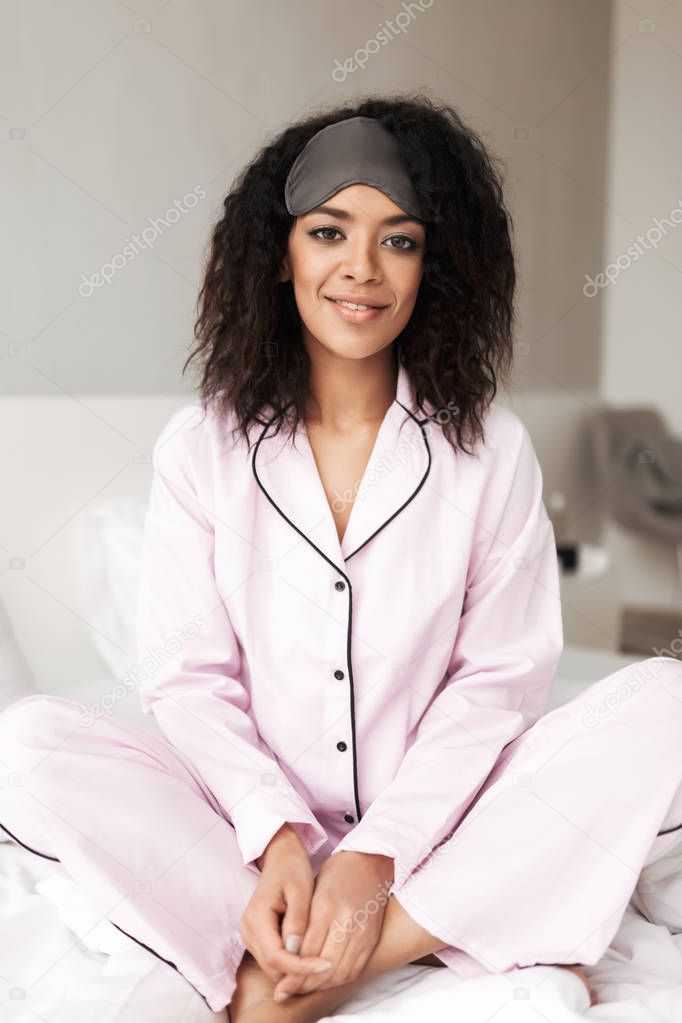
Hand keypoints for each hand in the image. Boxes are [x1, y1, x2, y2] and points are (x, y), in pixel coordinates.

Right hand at [238, 824, 332, 985]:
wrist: (281, 857)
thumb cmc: (292, 869)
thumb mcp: (300, 890)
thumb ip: (297, 921)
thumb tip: (296, 952)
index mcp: (256, 917)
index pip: (275, 957)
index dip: (300, 967)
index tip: (326, 966)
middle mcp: (248, 930)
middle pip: (272, 967)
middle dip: (299, 973)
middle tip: (327, 967)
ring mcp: (250, 935)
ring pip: (273, 968)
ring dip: (295, 970)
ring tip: (321, 961)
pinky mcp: (258, 938)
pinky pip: (274, 960)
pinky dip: (291, 963)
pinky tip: (310, 954)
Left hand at [272, 850, 393, 1000]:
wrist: (369, 863)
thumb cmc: (335, 874)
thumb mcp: (312, 891)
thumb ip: (301, 923)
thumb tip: (288, 955)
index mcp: (325, 906)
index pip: (306, 950)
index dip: (291, 971)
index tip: (280, 982)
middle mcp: (345, 921)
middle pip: (322, 966)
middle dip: (303, 983)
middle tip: (288, 990)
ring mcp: (362, 931)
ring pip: (339, 972)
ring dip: (320, 985)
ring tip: (305, 987)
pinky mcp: (372, 938)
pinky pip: (355, 969)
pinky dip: (338, 980)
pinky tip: (326, 980)